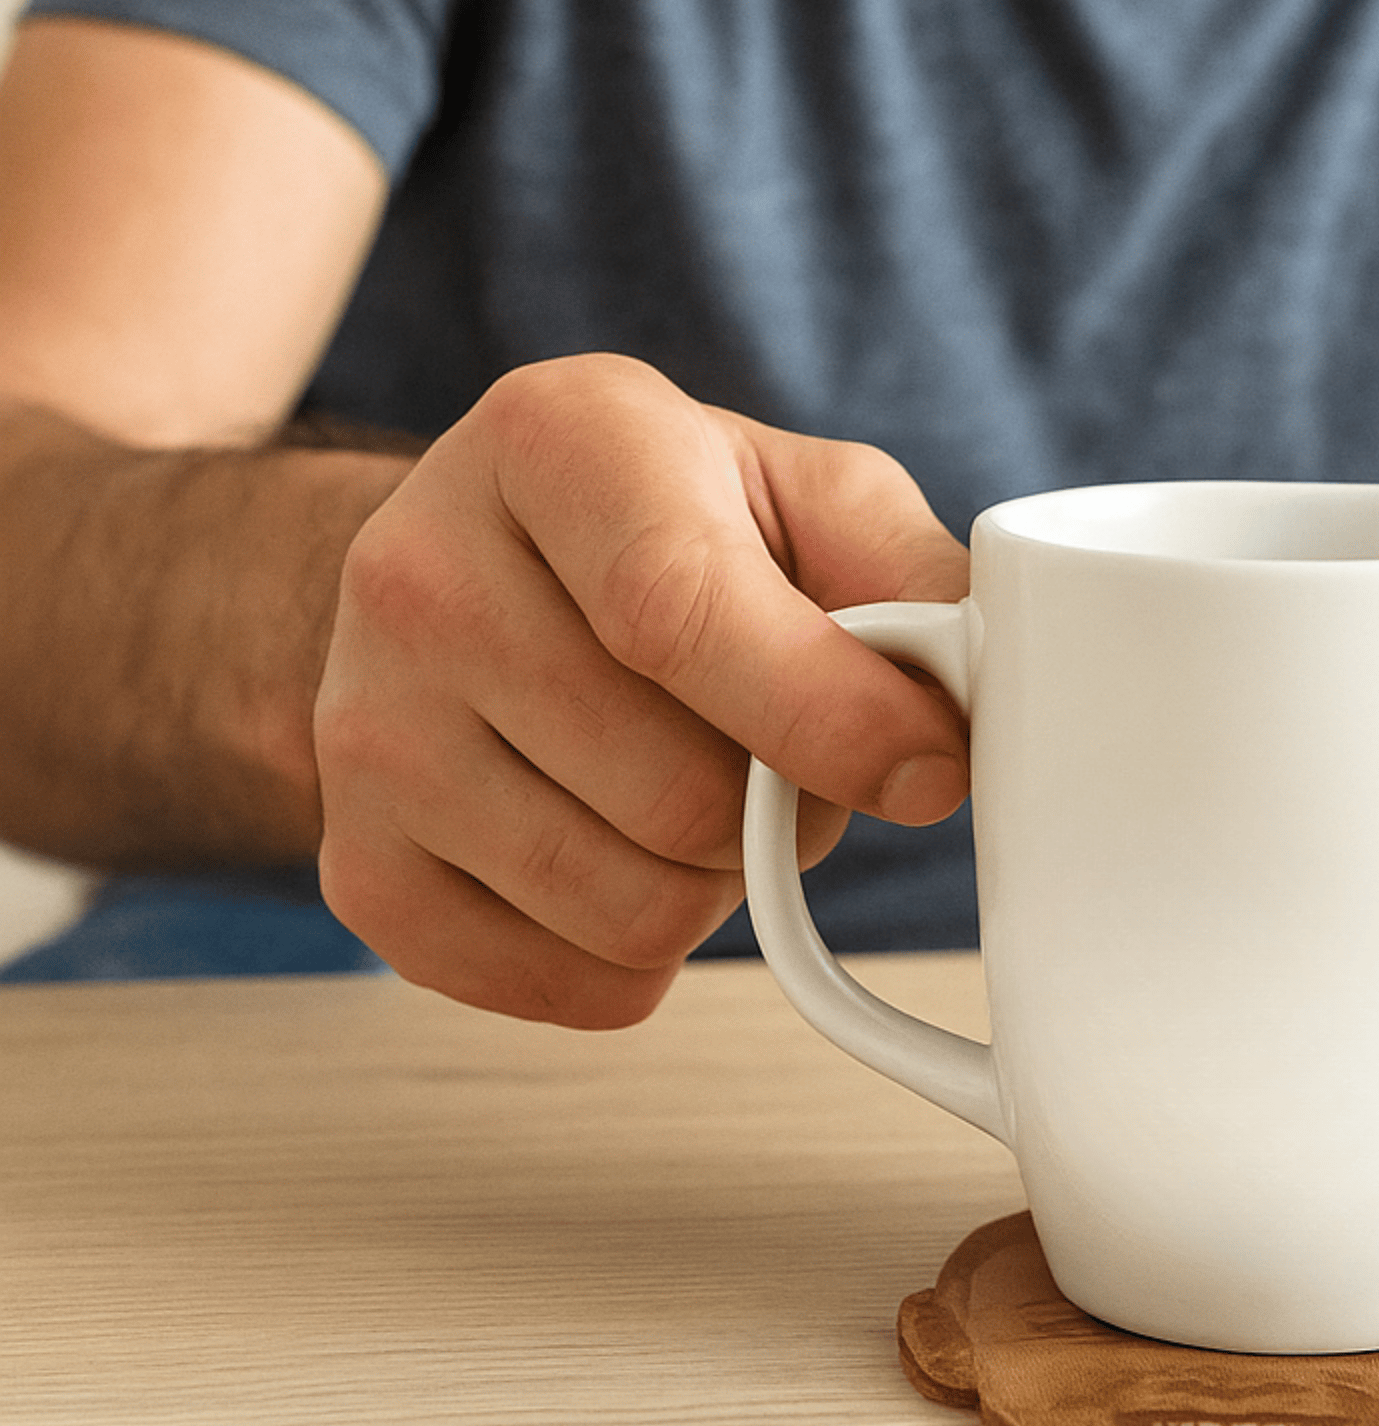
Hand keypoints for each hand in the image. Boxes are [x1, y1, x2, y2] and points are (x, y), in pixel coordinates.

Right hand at [313, 354, 969, 1024]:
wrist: (479, 564)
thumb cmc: (668, 522)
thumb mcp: (806, 493)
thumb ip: (908, 576)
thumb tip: (974, 700)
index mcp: (552, 442)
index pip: (681, 614)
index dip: (829, 719)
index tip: (930, 771)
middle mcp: (421, 574)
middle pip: (674, 793)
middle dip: (784, 804)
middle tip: (780, 747)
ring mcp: (366, 728)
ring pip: (629, 904)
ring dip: (720, 881)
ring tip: (699, 785)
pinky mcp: (356, 862)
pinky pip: (566, 983)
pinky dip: (642, 954)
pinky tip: (628, 850)